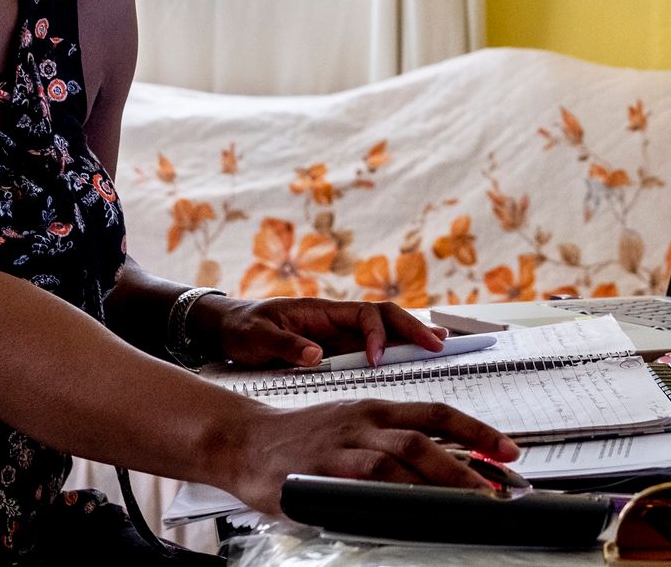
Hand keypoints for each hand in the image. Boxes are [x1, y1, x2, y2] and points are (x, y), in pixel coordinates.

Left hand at [201, 297, 449, 367]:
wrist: (228, 329)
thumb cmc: (242, 329)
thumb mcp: (257, 337)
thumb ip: (285, 346)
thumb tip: (316, 356)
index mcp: (322, 312)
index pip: (364, 316)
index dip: (376, 335)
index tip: (376, 359)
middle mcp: (337, 320)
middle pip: (386, 317)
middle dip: (413, 328)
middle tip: (440, 343)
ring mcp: (339, 334)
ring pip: (385, 330)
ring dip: (412, 336)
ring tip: (442, 344)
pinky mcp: (337, 349)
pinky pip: (373, 346)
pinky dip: (397, 349)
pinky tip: (416, 355)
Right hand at [224, 399, 518, 515]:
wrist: (244, 440)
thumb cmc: (301, 439)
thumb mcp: (351, 428)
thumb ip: (389, 446)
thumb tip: (437, 473)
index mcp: (376, 408)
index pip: (437, 413)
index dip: (477, 430)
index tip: (508, 449)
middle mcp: (365, 420)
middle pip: (427, 434)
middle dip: (471, 458)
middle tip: (500, 484)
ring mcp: (344, 442)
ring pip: (402, 454)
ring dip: (442, 477)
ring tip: (471, 499)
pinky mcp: (321, 467)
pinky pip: (365, 476)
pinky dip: (395, 489)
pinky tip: (415, 504)